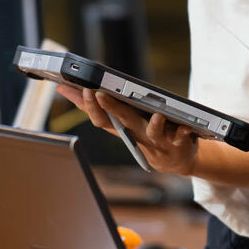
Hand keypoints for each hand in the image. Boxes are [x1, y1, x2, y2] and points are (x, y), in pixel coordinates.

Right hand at [57, 84, 200, 176]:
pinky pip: (181, 137)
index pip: (101, 118)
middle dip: (110, 108)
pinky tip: (185, 127)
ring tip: (156, 115)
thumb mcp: (118, 121)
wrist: (174, 159)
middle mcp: (136, 134)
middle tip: (100, 94)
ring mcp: (157, 140)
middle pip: (122, 120)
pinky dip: (183, 132)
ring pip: (153, 132)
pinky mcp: (178, 142)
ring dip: (154, 125)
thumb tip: (63, 89)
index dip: (91, 106)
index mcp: (121, 128)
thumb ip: (94, 106)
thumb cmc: (142, 134)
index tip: (85, 90)